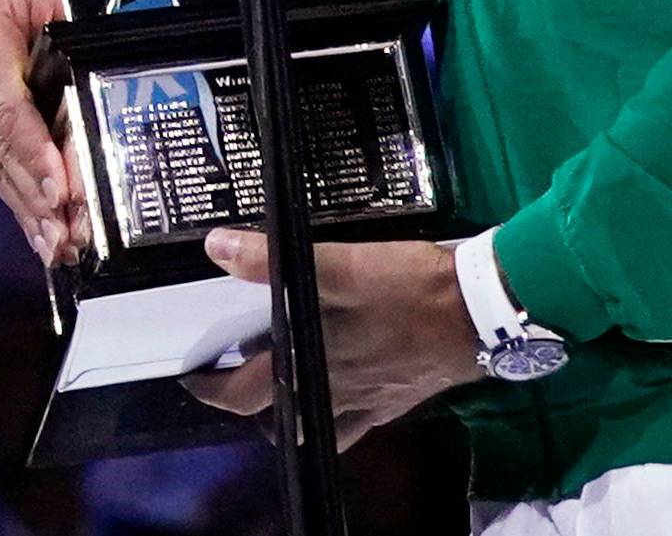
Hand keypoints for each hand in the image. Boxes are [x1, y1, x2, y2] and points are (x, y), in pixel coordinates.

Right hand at [0, 0, 118, 265]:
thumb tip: (67, 9)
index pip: (8, 106)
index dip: (33, 150)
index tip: (59, 187)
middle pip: (0, 144)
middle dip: (33, 193)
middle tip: (66, 230)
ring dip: (27, 208)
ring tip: (58, 244)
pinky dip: (21, 199)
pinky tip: (42, 233)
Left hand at [183, 230, 479, 448]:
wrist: (478, 312)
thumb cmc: (406, 289)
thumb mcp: (341, 265)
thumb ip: (274, 260)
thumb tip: (217, 248)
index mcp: (310, 366)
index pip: (240, 396)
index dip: (209, 387)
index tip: (193, 372)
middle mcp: (331, 394)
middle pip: (273, 416)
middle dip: (246, 397)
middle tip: (233, 368)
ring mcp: (366, 402)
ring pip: (312, 422)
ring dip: (290, 408)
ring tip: (282, 376)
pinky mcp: (395, 399)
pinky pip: (353, 420)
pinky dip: (336, 408)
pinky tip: (340, 381)